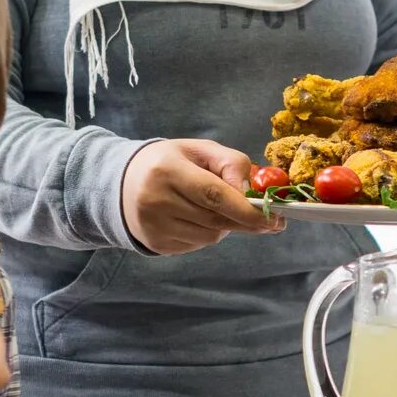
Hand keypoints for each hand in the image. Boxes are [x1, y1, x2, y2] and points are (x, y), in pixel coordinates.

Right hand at [121, 138, 280, 253]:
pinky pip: (196, 245)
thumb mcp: (200, 151)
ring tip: (213, 208)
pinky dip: (206, 234)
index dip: (247, 209)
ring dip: (224, 226)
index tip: (274, 217)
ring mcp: (153, 226)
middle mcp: (155, 200)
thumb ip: (231, 164)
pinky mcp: (155, 243)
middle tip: (267, 220)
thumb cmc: (170, 163)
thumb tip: (254, 194)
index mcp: (167, 169)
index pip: (214, 195)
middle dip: (244, 220)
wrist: (123, 183)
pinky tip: (195, 218)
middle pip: (216, 220)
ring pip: (209, 236)